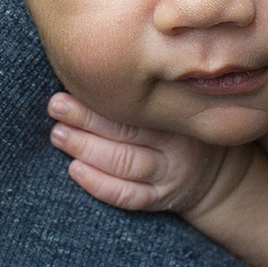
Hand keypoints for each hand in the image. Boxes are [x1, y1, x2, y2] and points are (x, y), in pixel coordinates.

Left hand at [47, 92, 225, 215]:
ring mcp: (170, 173)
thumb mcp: (171, 101)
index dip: (98, 97)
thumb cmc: (174, 125)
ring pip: (124, 163)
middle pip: (127, 131)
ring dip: (86, 148)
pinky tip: (75, 170)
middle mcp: (176, 143)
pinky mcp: (161, 198)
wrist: (211, 171)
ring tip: (59, 135)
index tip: (69, 84)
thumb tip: (85, 69)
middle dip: (86, 118)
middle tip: (56, 107)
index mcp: (176, 111)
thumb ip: (140, 90)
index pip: (135, 105)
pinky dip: (99, 183)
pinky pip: (128, 195)